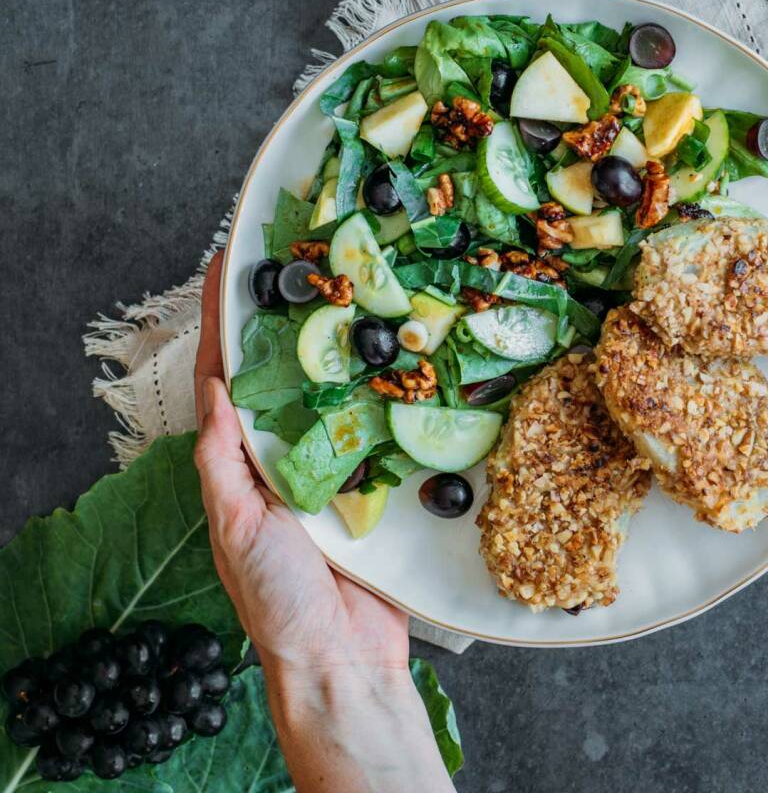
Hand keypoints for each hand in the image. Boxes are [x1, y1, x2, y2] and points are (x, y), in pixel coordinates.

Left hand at [192, 253, 408, 676]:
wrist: (342, 654)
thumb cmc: (276, 598)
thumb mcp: (234, 525)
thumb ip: (221, 460)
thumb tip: (214, 389)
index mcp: (241, 462)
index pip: (226, 377)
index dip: (222, 322)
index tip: (228, 266)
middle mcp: (285, 455)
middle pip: (286, 372)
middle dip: (290, 318)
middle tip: (305, 261)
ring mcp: (335, 466)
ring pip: (338, 392)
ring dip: (345, 346)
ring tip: (358, 291)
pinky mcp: (378, 482)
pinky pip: (384, 428)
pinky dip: (392, 393)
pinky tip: (406, 360)